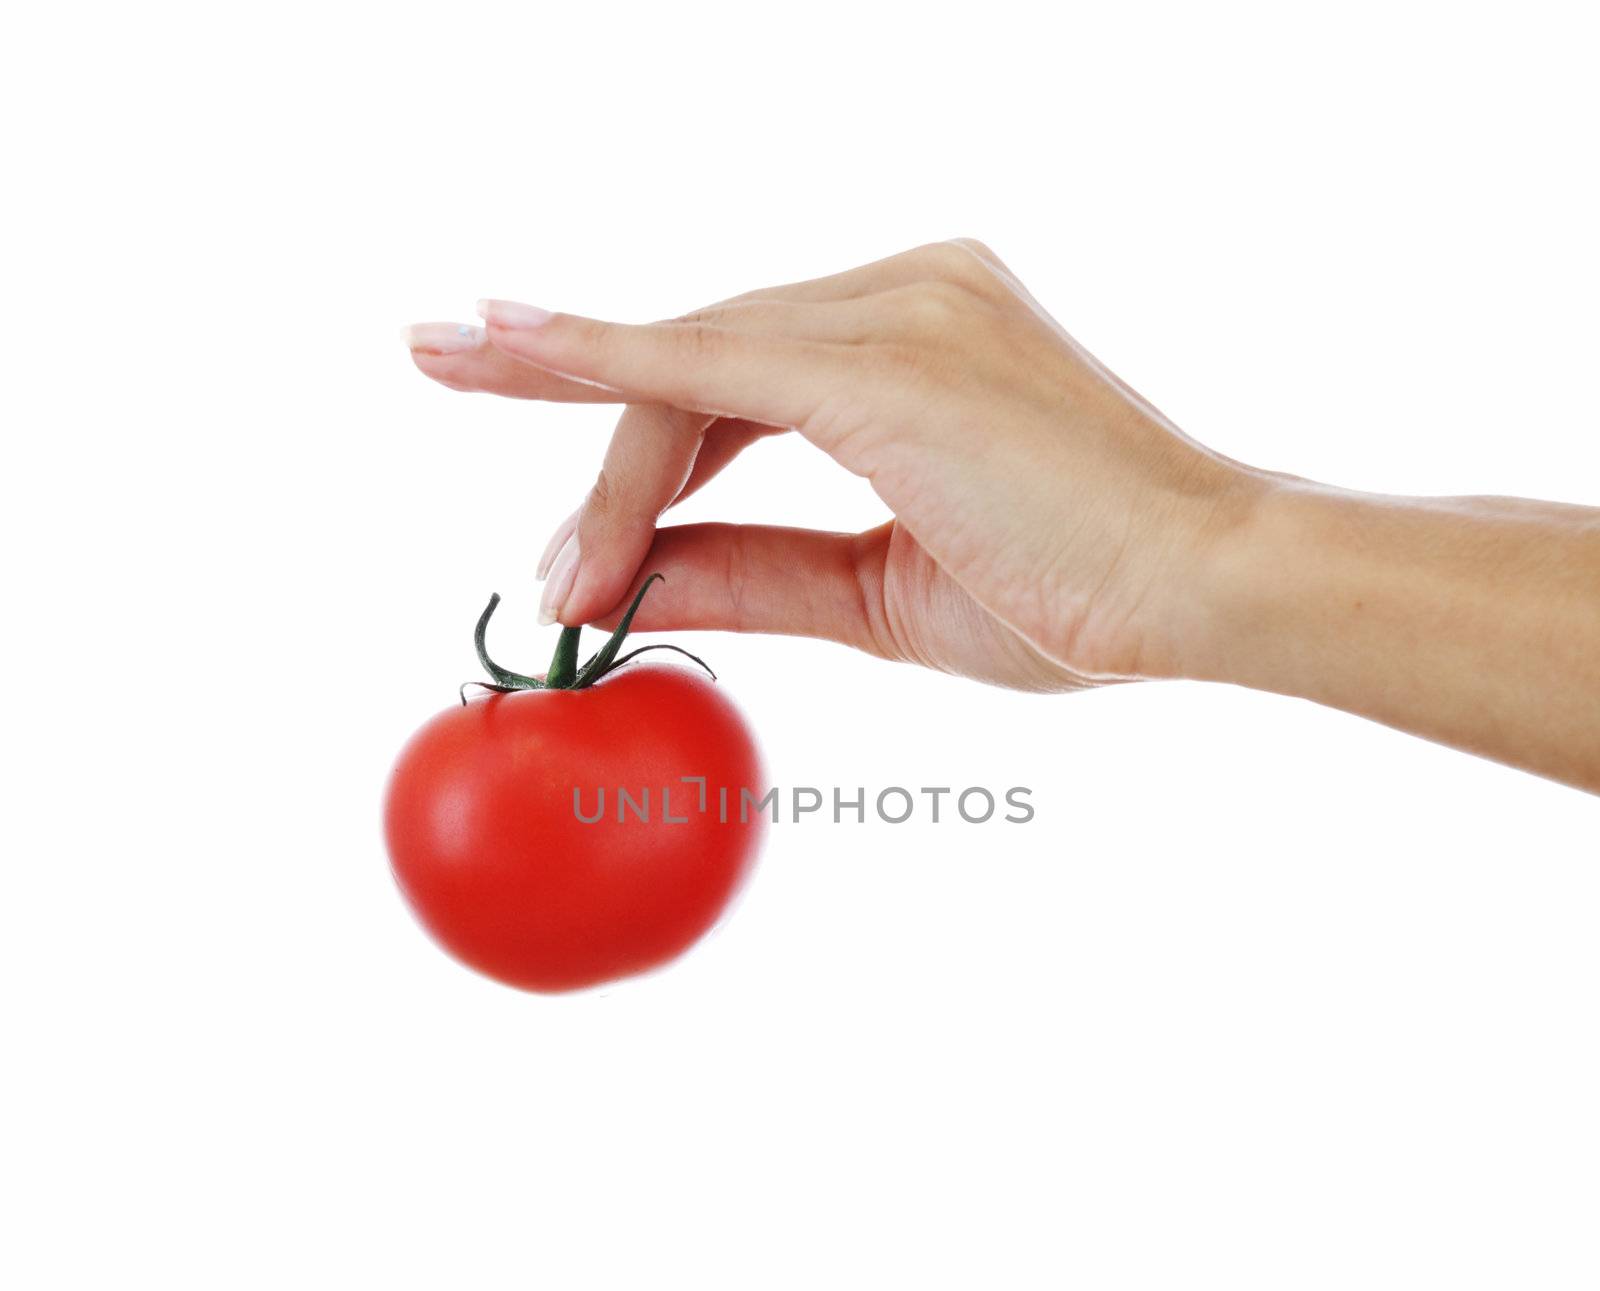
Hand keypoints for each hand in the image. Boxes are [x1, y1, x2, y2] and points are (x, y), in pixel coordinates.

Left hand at [405, 241, 1262, 691]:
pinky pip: (705, 360)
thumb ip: (756, 573)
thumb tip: (637, 584)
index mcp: (914, 342)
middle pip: (697, 364)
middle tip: (467, 429)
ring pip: (689, 374)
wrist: (1204, 591)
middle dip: (579, 419)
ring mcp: (893, 305)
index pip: (735, 379)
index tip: (551, 466)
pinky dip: (597, 360)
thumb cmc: (1079, 599)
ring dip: (601, 474)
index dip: (636, 437)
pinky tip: (500, 350)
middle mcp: (901, 292)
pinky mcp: (880, 349)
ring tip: (547, 582)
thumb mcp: (879, 595)